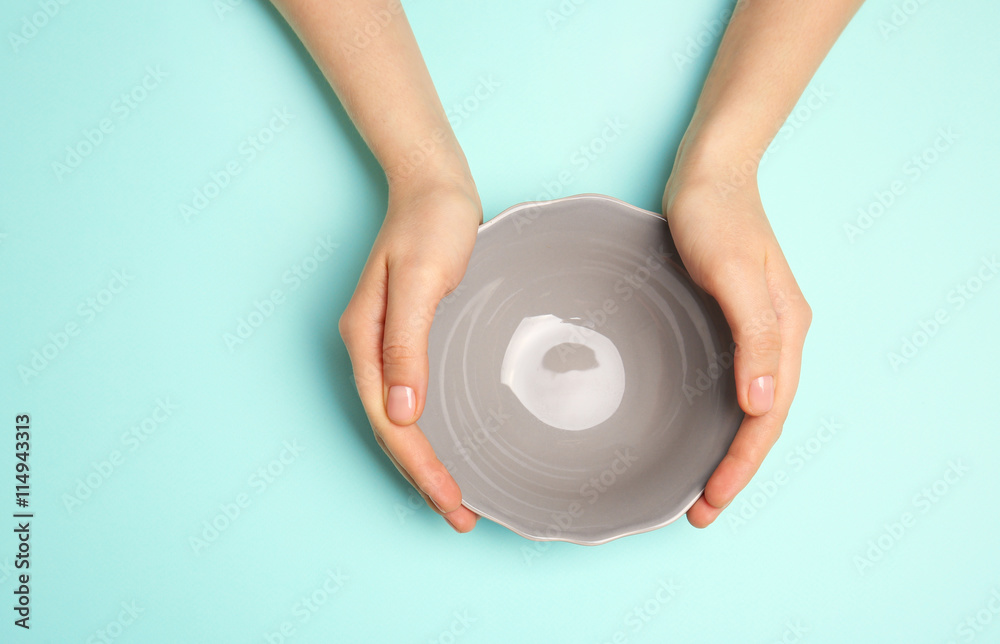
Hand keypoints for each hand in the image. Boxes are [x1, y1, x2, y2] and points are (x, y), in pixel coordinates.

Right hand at [339, 177, 482, 531]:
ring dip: (425, 461)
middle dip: (423, 478)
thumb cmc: (432, 223)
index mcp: (367, 340)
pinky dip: (430, 430)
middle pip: (392, 429)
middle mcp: (370, 348)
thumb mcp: (422, 281)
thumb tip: (402, 412)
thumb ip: (407, 344)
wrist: (435, 185)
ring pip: (401, 418)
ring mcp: (387, 344)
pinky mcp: (408, 337)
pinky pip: (414, 396)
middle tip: (462, 517)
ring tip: (456, 499)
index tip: (454, 502)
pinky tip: (450, 443)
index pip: (391, 422)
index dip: (420, 467)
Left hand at [663, 166, 811, 528]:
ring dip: (731, 448)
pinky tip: (703, 428)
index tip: (710, 500)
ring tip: (702, 486)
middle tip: (701, 511)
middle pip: (763, 419)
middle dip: (736, 469)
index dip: (741, 463)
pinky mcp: (736, 320)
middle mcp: (778, 336)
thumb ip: (751, 335)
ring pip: (752, 405)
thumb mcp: (729, 272)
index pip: (767, 416)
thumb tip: (762, 403)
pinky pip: (736, 382)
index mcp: (784, 331)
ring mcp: (759, 329)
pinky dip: (724, 416)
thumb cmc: (713, 215)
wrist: (709, 171)